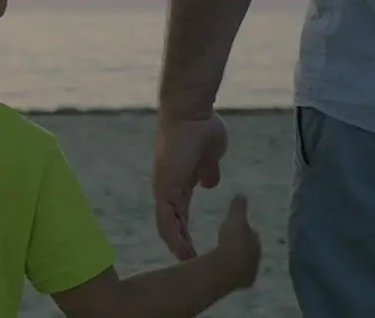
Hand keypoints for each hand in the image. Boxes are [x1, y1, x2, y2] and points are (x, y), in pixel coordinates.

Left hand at [152, 112, 227, 259]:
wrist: (192, 111)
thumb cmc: (202, 128)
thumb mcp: (210, 156)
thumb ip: (208, 171)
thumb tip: (210, 183)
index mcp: (178, 182)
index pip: (178, 213)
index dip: (183, 231)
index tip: (193, 250)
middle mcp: (167, 186)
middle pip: (170, 222)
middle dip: (179, 242)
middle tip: (188, 263)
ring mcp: (164, 185)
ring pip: (167, 222)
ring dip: (175, 242)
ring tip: (185, 261)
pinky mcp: (165, 183)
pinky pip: (166, 213)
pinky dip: (171, 232)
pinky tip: (179, 247)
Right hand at [215, 194, 260, 289]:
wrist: (228, 267)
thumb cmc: (231, 241)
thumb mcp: (234, 219)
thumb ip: (238, 207)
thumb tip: (241, 193)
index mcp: (255, 240)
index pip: (252, 233)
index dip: (245, 230)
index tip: (236, 228)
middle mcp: (257, 256)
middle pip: (250, 249)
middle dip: (243, 246)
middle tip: (231, 242)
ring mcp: (251, 271)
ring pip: (245, 263)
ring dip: (238, 259)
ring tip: (226, 255)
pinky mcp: (243, 283)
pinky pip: (238, 275)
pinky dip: (233, 271)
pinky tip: (225, 269)